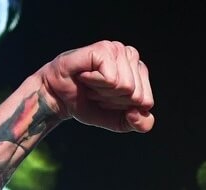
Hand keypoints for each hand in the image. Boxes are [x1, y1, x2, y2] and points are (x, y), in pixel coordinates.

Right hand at [39, 40, 154, 133]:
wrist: (59, 99)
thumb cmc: (90, 105)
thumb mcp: (121, 121)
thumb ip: (141, 124)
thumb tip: (138, 112)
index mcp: (140, 71)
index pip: (146, 102)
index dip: (124, 107)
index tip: (108, 99)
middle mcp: (131, 56)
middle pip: (137, 95)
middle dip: (114, 101)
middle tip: (97, 91)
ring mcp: (118, 50)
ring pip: (126, 87)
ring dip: (103, 92)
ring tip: (91, 84)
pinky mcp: (103, 49)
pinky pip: (111, 79)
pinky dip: (95, 84)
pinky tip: (85, 76)